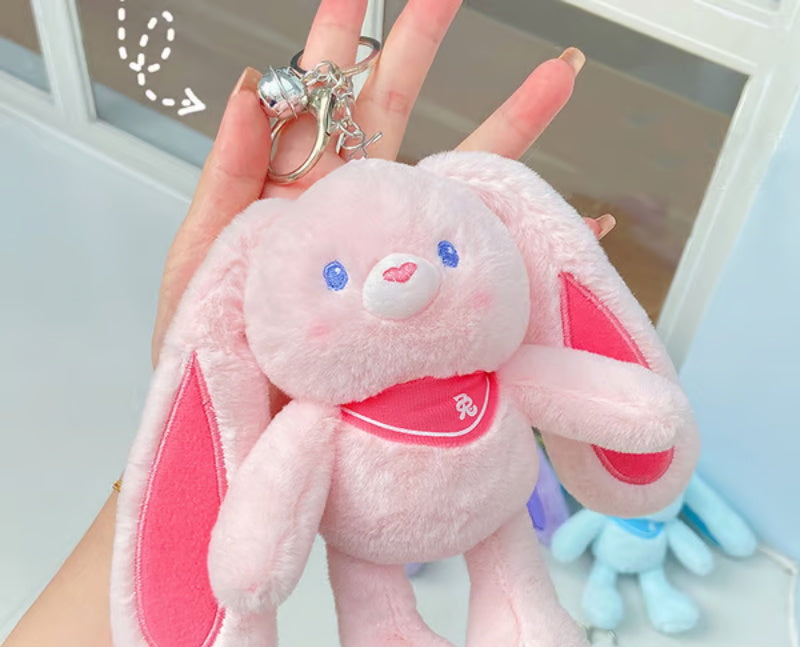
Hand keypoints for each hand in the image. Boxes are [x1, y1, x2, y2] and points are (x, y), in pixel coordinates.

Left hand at [152, 0, 614, 364]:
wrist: (246, 427)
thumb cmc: (209, 345)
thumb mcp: (203, 256)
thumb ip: (227, 173)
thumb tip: (249, 83)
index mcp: (298, 191)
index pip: (321, 97)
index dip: (339, 36)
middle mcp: (353, 212)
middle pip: (397, 112)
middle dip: (422, 44)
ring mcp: (394, 253)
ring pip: (458, 174)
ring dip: (511, 126)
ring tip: (557, 78)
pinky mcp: (425, 300)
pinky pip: (490, 261)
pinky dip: (534, 240)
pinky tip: (584, 220)